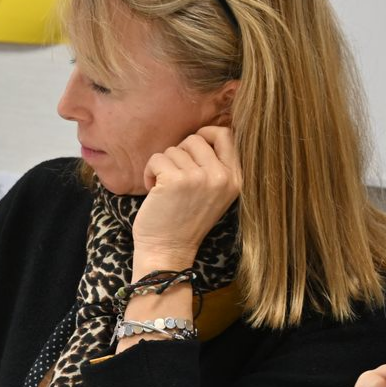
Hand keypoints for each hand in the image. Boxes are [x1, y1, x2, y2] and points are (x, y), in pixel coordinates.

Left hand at [133, 125, 242, 267]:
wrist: (167, 252)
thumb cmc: (185, 223)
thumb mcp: (214, 195)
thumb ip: (215, 167)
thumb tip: (200, 136)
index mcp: (235, 179)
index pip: (226, 135)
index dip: (206, 134)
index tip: (190, 149)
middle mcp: (221, 177)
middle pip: (196, 139)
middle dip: (179, 153)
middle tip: (174, 176)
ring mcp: (199, 178)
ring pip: (174, 149)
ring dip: (163, 166)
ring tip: (164, 189)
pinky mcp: (175, 180)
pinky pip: (157, 158)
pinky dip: (149, 172)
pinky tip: (153, 190)